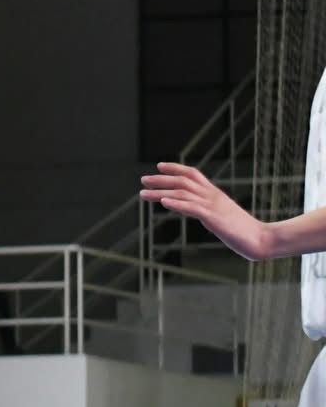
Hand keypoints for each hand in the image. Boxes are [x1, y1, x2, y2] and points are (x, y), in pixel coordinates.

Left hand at [141, 162, 272, 260]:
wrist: (263, 240)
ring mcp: (214, 206)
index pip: (193, 174)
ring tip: (143, 194)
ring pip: (182, 194)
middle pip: (183, 182)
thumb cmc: (243, 231)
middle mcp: (213, 196)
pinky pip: (193, 208)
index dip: (176, 168)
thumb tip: (194, 211)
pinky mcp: (215, 219)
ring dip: (161, 193)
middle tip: (143, 180)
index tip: (159, 166)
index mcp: (215, 194)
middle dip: (161, 180)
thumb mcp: (222, 216)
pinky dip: (177, 204)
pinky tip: (164, 203)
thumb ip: (207, 210)